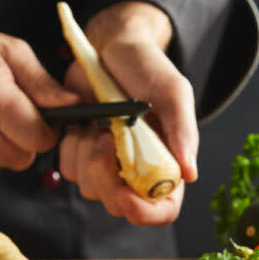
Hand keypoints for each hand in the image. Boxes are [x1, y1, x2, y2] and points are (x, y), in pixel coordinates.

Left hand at [59, 1, 198, 224]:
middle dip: (106, 177)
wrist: (111, 47)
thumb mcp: (172, 91)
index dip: (143, 212)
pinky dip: (71, 148)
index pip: (162, 210)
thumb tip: (190, 173)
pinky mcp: (81, 152)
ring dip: (88, 156)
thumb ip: (183, 130)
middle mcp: (138, 171)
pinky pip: (69, 169)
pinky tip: (83, 123)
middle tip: (106, 138)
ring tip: (99, 123)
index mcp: (167, 164)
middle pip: (119, 205)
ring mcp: (108, 164)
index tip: (124, 194)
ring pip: (89, 188)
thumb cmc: (148, 67)